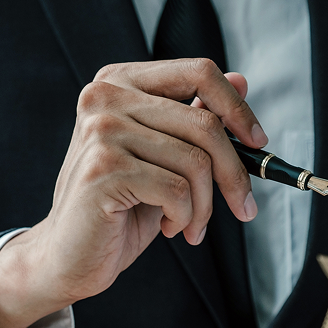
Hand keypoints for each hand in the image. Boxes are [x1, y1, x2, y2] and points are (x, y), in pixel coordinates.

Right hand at [0, 59, 266, 327]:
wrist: (70, 255)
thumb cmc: (120, 208)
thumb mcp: (166, 159)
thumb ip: (194, 118)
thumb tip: (241, 81)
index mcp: (121, 82)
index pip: (199, 72)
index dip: (238, 108)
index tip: (258, 143)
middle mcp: (106, 97)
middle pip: (206, 124)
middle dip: (235, 174)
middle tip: (245, 208)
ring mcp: (101, 131)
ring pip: (196, 163)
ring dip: (206, 206)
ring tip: (190, 224)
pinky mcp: (104, 169)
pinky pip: (178, 192)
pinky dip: (186, 218)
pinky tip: (170, 228)